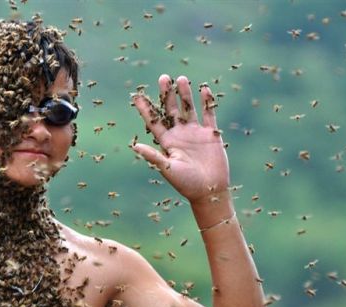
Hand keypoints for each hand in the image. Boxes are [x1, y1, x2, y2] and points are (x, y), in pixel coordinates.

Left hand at [131, 75, 229, 203]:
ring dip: (185, 94)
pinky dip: (207, 102)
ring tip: (181, 78)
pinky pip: (208, 114)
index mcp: (167, 142)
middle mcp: (179, 135)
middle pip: (171, 110)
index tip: (137, 95)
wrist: (209, 190)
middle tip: (163, 77)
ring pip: (189, 109)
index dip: (145, 109)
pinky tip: (204, 89)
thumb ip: (153, 156)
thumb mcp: (167, 168)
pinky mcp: (210, 134)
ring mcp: (195, 133)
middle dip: (166, 95)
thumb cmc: (185, 183)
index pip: (154, 121)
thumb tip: (135, 146)